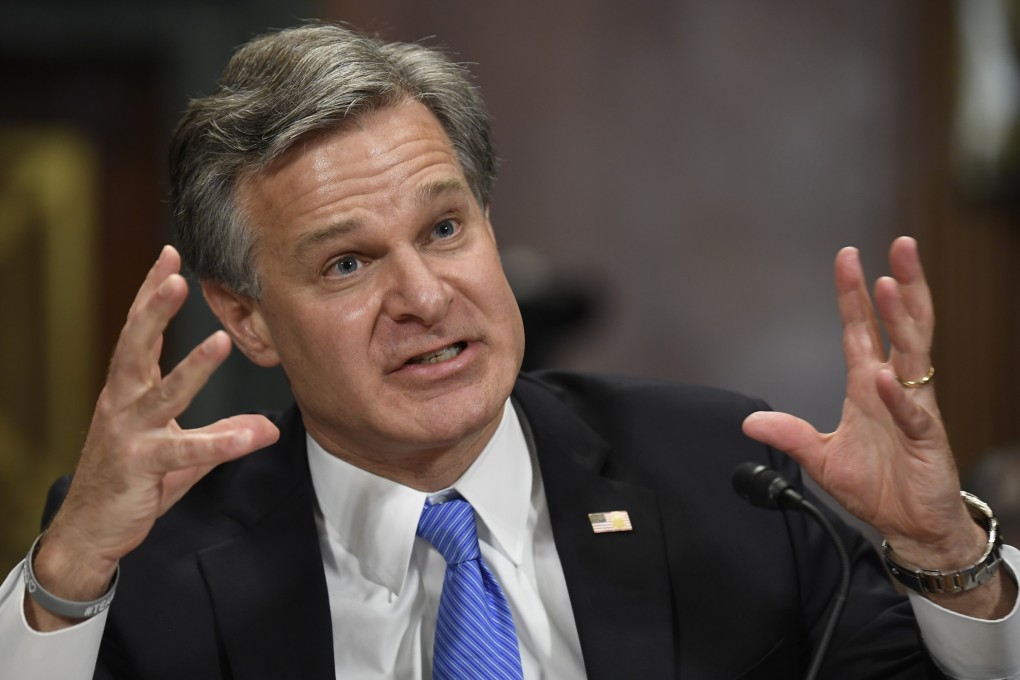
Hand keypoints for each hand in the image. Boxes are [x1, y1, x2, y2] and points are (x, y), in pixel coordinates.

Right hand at [27, 246, 278, 629]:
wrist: (90, 531)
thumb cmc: (131, 481)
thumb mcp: (182, 453)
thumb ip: (222, 434)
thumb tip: (267, 426)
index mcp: (129, 390)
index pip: (140, 333)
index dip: (152, 294)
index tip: (169, 256)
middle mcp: (123, 404)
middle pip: (136, 347)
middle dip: (155, 309)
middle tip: (176, 274)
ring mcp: (128, 435)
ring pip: (162, 395)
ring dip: (192, 368)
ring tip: (220, 340)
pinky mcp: (139, 466)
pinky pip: (183, 452)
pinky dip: (218, 443)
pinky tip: (252, 435)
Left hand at [742, 237, 1013, 615]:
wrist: (910, 527)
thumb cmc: (876, 487)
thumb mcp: (821, 458)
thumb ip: (790, 435)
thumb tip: (750, 421)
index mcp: (867, 385)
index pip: (861, 328)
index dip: (854, 293)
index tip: (848, 256)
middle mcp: (893, 388)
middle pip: (900, 326)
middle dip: (899, 285)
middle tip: (900, 246)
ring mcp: (915, 410)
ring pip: (914, 355)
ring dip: (904, 320)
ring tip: (894, 284)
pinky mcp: (927, 440)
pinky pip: (913, 413)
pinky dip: (899, 397)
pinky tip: (886, 377)